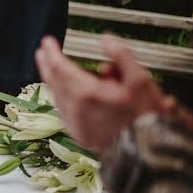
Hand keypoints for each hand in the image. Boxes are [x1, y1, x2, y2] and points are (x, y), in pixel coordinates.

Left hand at [35, 35, 169, 152]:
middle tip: (44, 52)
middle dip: (47, 64)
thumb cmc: (146, 118)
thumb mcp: (141, 80)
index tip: (47, 42)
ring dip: (54, 81)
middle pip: (53, 81)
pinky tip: (66, 93)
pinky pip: (64, 111)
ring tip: (54, 70)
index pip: (59, 67)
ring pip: (57, 97)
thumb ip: (122, 56)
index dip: (51, 52)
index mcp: (88, 94)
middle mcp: (76, 109)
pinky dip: (62, 98)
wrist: (149, 152)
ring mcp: (75, 124)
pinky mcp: (79, 135)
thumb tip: (107, 40)